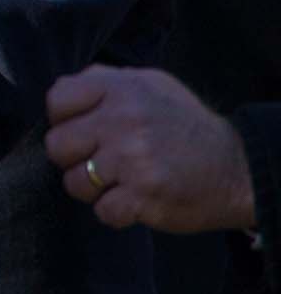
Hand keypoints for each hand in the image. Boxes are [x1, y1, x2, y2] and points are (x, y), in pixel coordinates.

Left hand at [44, 65, 256, 233]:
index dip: (63, 119)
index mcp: (120, 88)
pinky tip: (134, 200)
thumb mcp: (150, 84)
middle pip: (57, 145)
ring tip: (119, 182)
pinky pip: (102, 211)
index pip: (57, 99)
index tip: (82, 130)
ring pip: (74, 182)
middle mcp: (122, 120)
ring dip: (93, 189)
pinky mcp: (143, 196)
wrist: (236, 168)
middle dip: (73, 158)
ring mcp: (132, 159)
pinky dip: (115, 211)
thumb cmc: (186, 126)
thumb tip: (62, 93)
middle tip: (98, 161)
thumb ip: (105, 82)